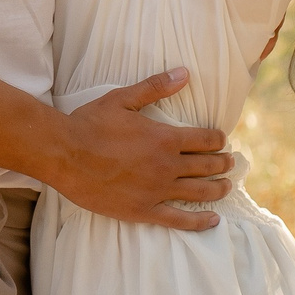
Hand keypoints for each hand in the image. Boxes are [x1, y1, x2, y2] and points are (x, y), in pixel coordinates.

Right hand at [44, 69, 231, 230]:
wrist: (64, 154)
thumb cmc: (90, 124)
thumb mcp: (122, 99)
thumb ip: (156, 86)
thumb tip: (184, 73)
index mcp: (164, 138)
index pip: (204, 140)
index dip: (218, 139)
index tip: (222, 140)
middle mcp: (166, 166)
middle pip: (207, 166)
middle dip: (223, 163)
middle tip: (231, 163)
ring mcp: (157, 191)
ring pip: (199, 192)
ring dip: (218, 189)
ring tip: (227, 186)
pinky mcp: (144, 211)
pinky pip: (180, 220)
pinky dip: (200, 221)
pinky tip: (213, 220)